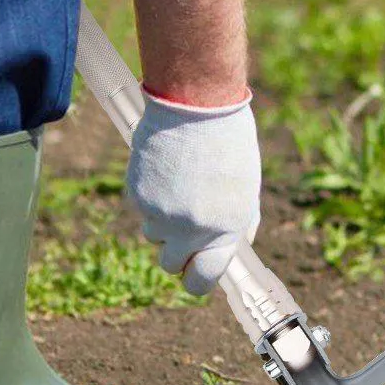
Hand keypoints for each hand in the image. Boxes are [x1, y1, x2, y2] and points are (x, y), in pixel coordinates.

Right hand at [125, 89, 261, 295]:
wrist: (196, 103)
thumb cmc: (228, 141)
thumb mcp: (246, 187)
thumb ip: (239, 222)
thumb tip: (238, 245)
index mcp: (224, 230)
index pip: (202, 281)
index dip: (197, 278)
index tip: (195, 272)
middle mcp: (190, 229)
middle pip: (169, 264)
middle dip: (175, 250)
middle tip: (183, 227)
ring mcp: (160, 213)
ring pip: (152, 234)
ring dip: (162, 220)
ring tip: (177, 185)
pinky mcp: (137, 194)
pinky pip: (141, 208)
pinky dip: (150, 195)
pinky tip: (164, 169)